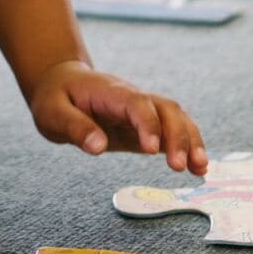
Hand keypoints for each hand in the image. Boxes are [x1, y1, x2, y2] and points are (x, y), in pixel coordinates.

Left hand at [28, 62, 207, 174]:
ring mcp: (142, 109)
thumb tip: (98, 147)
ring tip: (199, 169)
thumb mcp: (53, 113)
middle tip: (179, 166)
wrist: (61, 84)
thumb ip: (75, 128)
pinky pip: (173, 131)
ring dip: (191, 141)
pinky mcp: (145, 124)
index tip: (152, 148)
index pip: (136, 103)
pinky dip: (188, 146)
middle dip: (177, 136)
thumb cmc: (56, 98)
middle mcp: (132, 97)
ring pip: (176, 118)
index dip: (148, 123)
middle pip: (165, 109)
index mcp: (110, 92)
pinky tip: (198, 168)